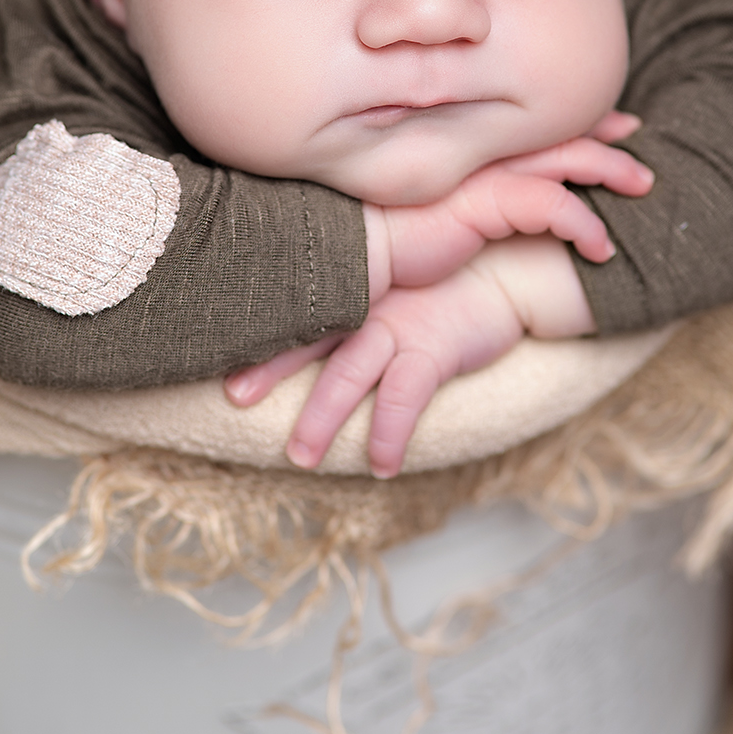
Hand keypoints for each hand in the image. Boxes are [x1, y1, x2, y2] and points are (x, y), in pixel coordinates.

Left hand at [227, 236, 595, 476]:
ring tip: (302, 458)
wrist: (513, 268)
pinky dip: (390, 432)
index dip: (257, 332)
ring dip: (323, 418)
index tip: (219, 356)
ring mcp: (399, 325)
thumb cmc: (442, 283)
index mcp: (348, 289)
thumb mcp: (389, 285)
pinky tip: (381, 465)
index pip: (292, 307)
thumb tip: (306, 333)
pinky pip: (405, 396)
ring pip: (348, 373)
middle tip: (232, 398)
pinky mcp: (435, 347)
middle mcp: (365, 305)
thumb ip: (348, 302)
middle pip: (307, 338)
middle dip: (270, 368)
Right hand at [364, 111, 650, 298]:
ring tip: (642, 184)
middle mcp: (477, 150)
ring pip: (564, 159)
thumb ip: (462, 190)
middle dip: (601, 130)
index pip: (529, 122)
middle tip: (635, 133)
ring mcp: (481, 175)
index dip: (571, 118)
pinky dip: (582, 225)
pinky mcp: (483, 204)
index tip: (606, 119)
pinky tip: (600, 246)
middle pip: (554, 130)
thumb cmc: (380, 230)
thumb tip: (481, 198)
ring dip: (610, 170)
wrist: (345, 247)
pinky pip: (552, 208)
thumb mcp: (429, 201)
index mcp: (466, 145)